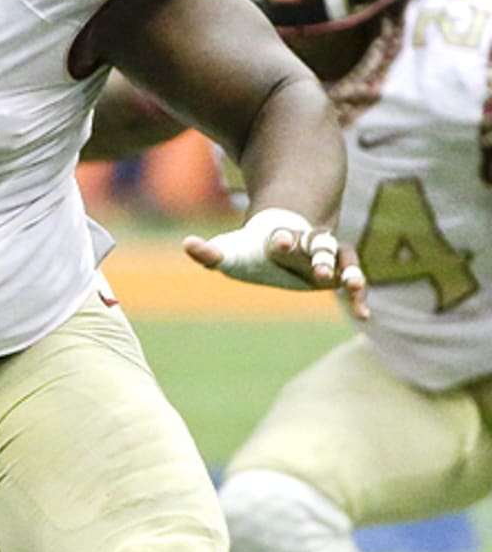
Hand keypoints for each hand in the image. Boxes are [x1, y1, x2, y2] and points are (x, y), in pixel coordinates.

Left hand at [183, 207, 368, 319]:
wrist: (281, 240)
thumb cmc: (252, 249)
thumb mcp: (230, 251)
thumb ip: (209, 252)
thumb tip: (187, 244)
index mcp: (281, 237)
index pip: (283, 235)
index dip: (282, 238)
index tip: (278, 242)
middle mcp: (308, 243)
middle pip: (317, 245)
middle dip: (316, 254)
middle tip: (316, 269)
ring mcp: (328, 256)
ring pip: (343, 259)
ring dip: (347, 271)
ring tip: (351, 286)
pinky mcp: (339, 273)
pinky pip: (355, 282)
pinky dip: (359, 296)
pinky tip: (364, 316)